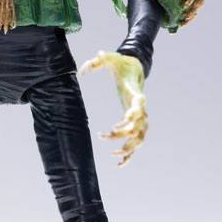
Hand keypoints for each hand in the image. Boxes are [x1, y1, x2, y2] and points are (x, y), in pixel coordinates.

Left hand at [78, 51, 147, 165]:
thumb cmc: (121, 63)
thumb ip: (98, 60)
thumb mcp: (109, 57)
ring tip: (114, 156)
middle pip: (139, 126)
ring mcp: (140, 115)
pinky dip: (130, 154)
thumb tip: (80, 71)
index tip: (119, 124)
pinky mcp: (135, 120)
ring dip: (129, 148)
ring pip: (141, 138)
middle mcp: (140, 106)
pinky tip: (119, 164)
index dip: (131, 117)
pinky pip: (137, 141)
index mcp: (135, 93)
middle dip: (124, 134)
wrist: (135, 66)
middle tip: (105, 134)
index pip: (139, 107)